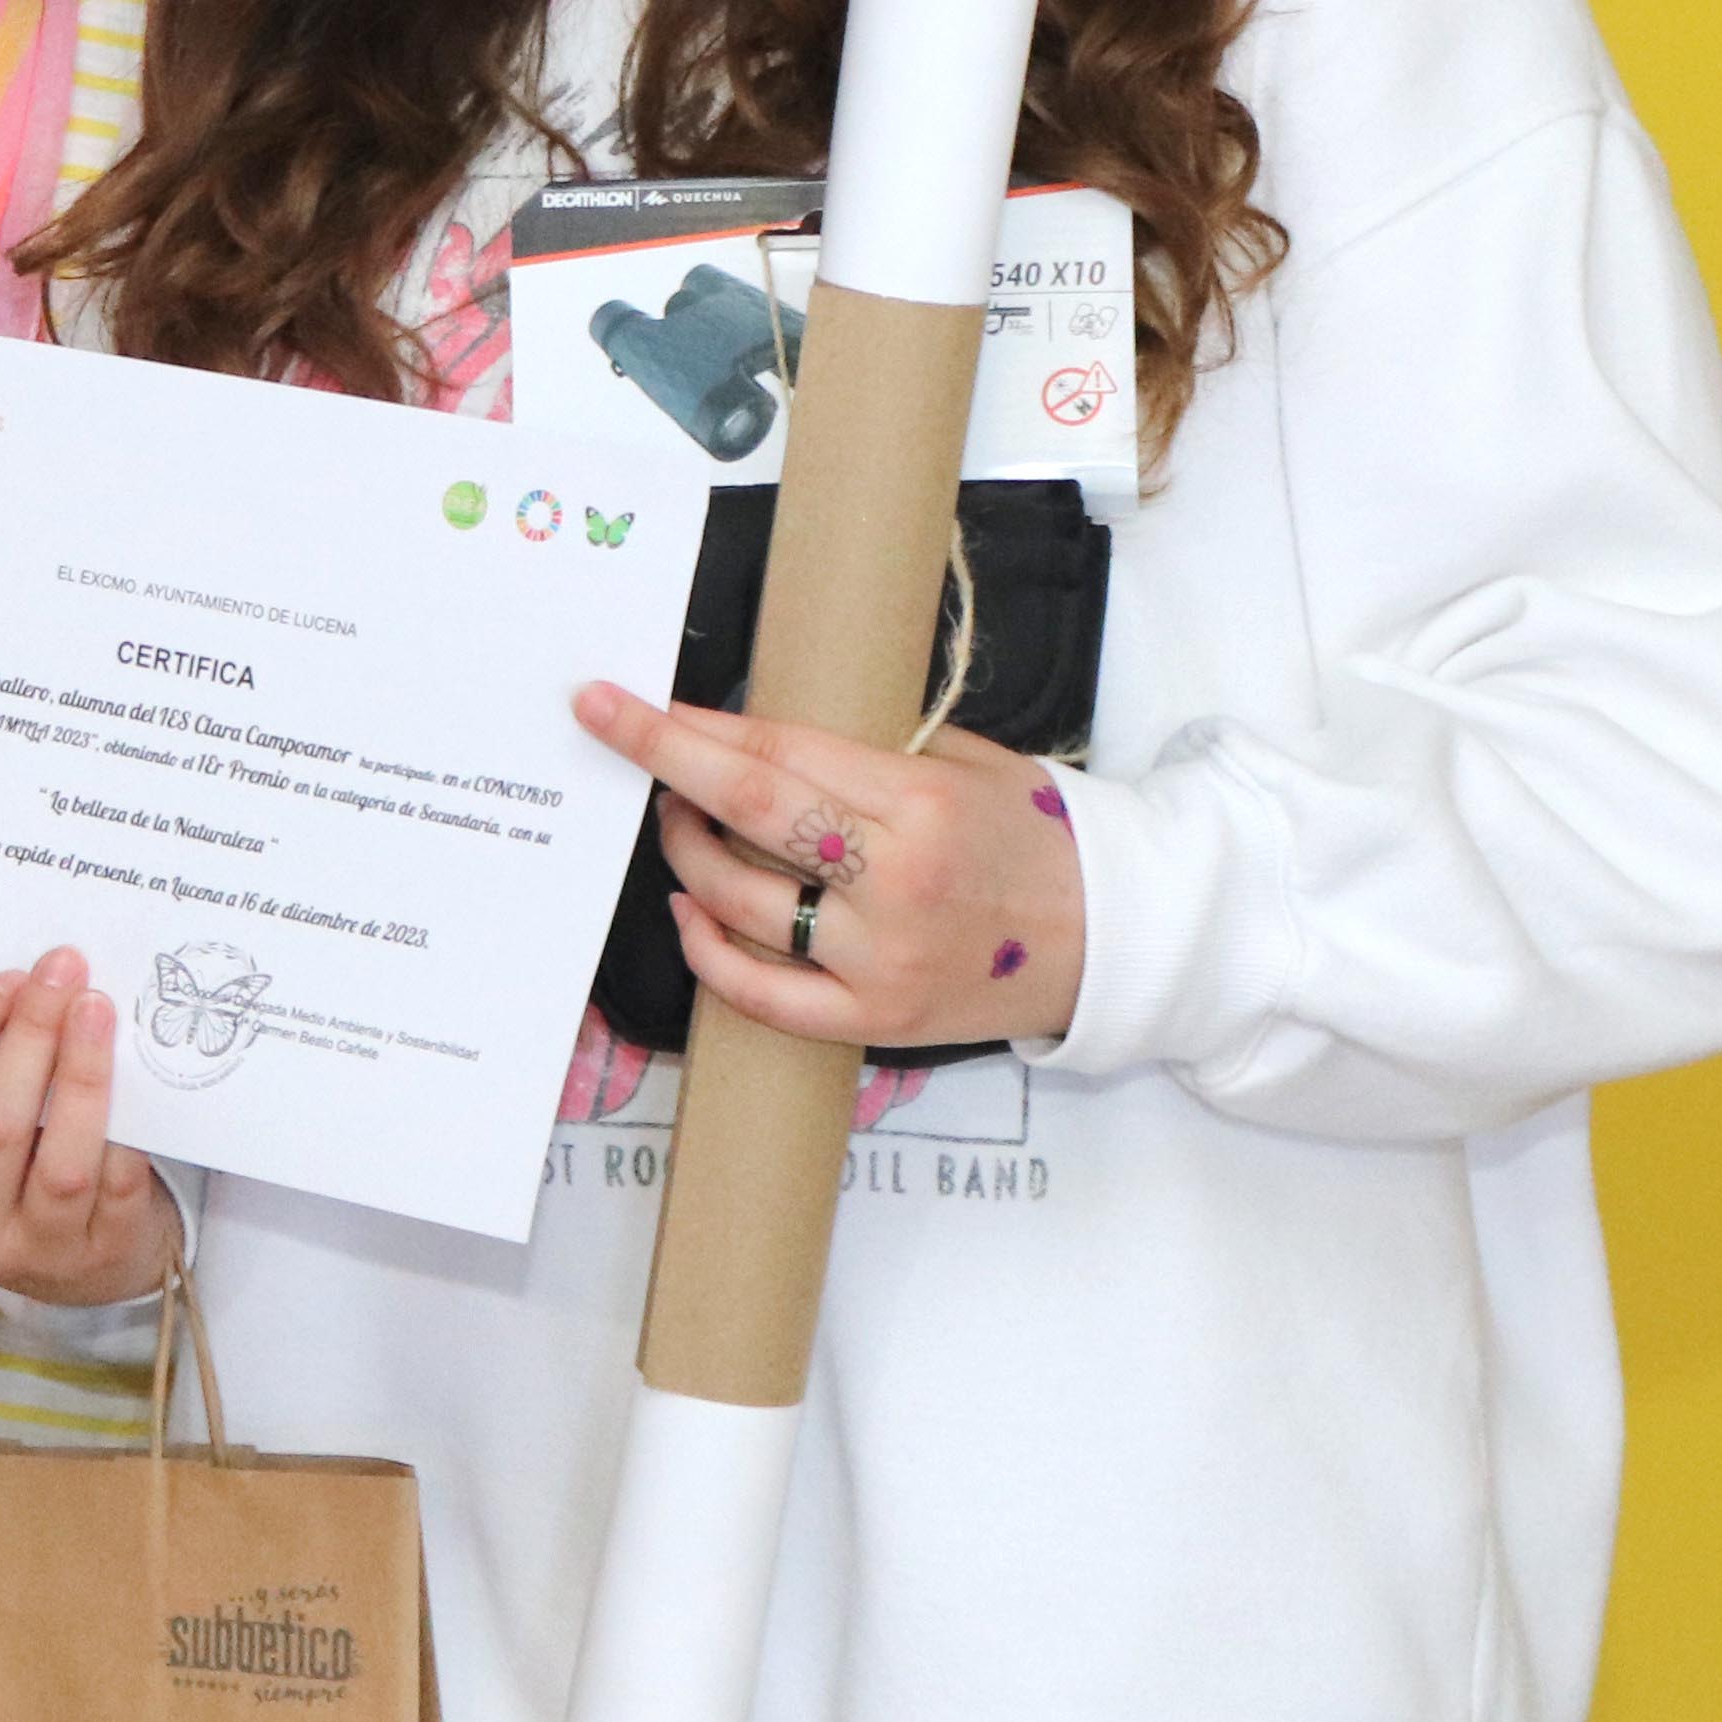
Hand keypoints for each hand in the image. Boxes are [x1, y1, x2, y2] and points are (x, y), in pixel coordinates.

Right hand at [0, 952, 181, 1305]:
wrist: (84, 1269)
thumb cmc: (19, 1174)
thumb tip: (30, 985)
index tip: (8, 979)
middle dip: (29, 1036)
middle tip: (64, 972)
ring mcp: (36, 1248)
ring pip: (61, 1160)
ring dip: (83, 1073)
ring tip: (99, 1010)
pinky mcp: (102, 1254)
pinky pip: (119, 1183)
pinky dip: (127, 1126)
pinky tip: (138, 1077)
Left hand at [578, 683, 1086, 1054]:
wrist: (1117, 938)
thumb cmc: (1036, 837)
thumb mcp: (966, 768)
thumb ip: (865, 755)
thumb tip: (752, 731)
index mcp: (919, 804)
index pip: (778, 754)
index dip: (693, 727)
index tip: (628, 700)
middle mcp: (895, 881)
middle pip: (747, 812)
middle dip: (661, 761)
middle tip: (605, 724)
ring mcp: (881, 958)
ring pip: (740, 901)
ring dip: (686, 854)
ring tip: (676, 821)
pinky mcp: (876, 1021)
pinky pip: (762, 992)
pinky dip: (709, 952)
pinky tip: (690, 911)